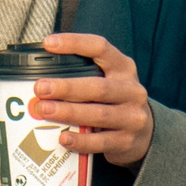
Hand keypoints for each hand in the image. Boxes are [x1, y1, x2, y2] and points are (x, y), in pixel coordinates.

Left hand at [31, 33, 152, 166]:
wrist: (145, 133)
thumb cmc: (115, 101)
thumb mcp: (109, 80)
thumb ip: (84, 74)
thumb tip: (40, 74)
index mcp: (123, 68)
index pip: (100, 48)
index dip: (75, 43)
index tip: (48, 44)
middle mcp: (131, 90)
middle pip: (98, 87)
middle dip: (67, 87)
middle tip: (40, 88)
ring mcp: (132, 117)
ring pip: (99, 115)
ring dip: (69, 112)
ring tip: (44, 110)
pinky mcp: (127, 141)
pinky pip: (101, 142)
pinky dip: (81, 141)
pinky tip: (63, 138)